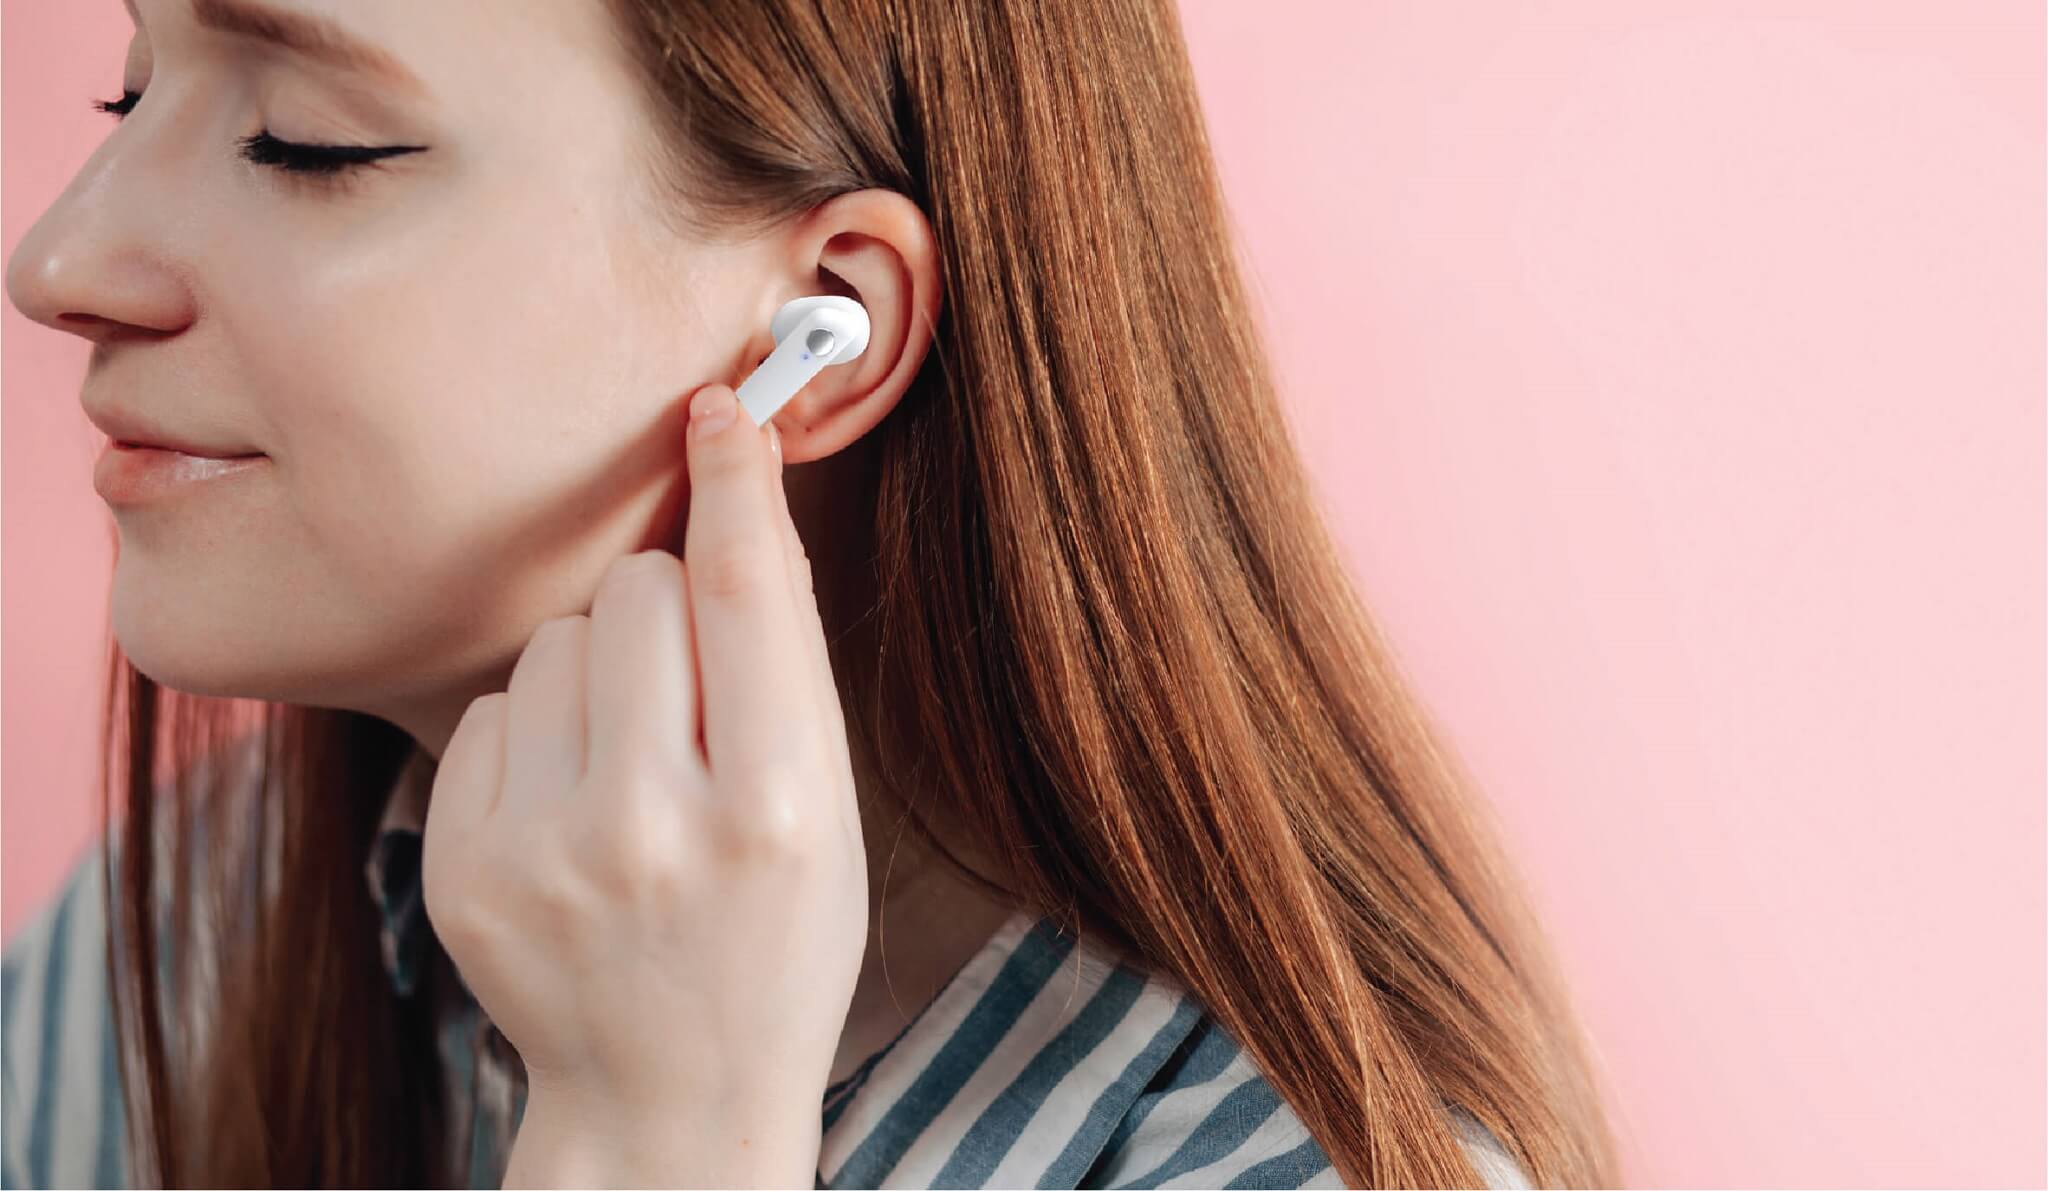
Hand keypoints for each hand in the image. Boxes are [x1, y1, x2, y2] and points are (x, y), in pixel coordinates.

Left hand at [421, 382, 867, 1186]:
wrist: (670, 1094)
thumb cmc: (776, 939)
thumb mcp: (829, 814)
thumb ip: (786, 672)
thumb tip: (738, 506)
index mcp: (775, 808)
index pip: (747, 595)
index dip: (737, 484)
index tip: (722, 409)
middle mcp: (653, 825)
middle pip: (643, 592)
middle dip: (674, 605)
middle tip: (694, 690)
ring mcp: (542, 849)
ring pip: (562, 637)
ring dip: (602, 668)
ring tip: (629, 765)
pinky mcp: (460, 865)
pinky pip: (496, 706)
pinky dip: (537, 732)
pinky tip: (570, 807)